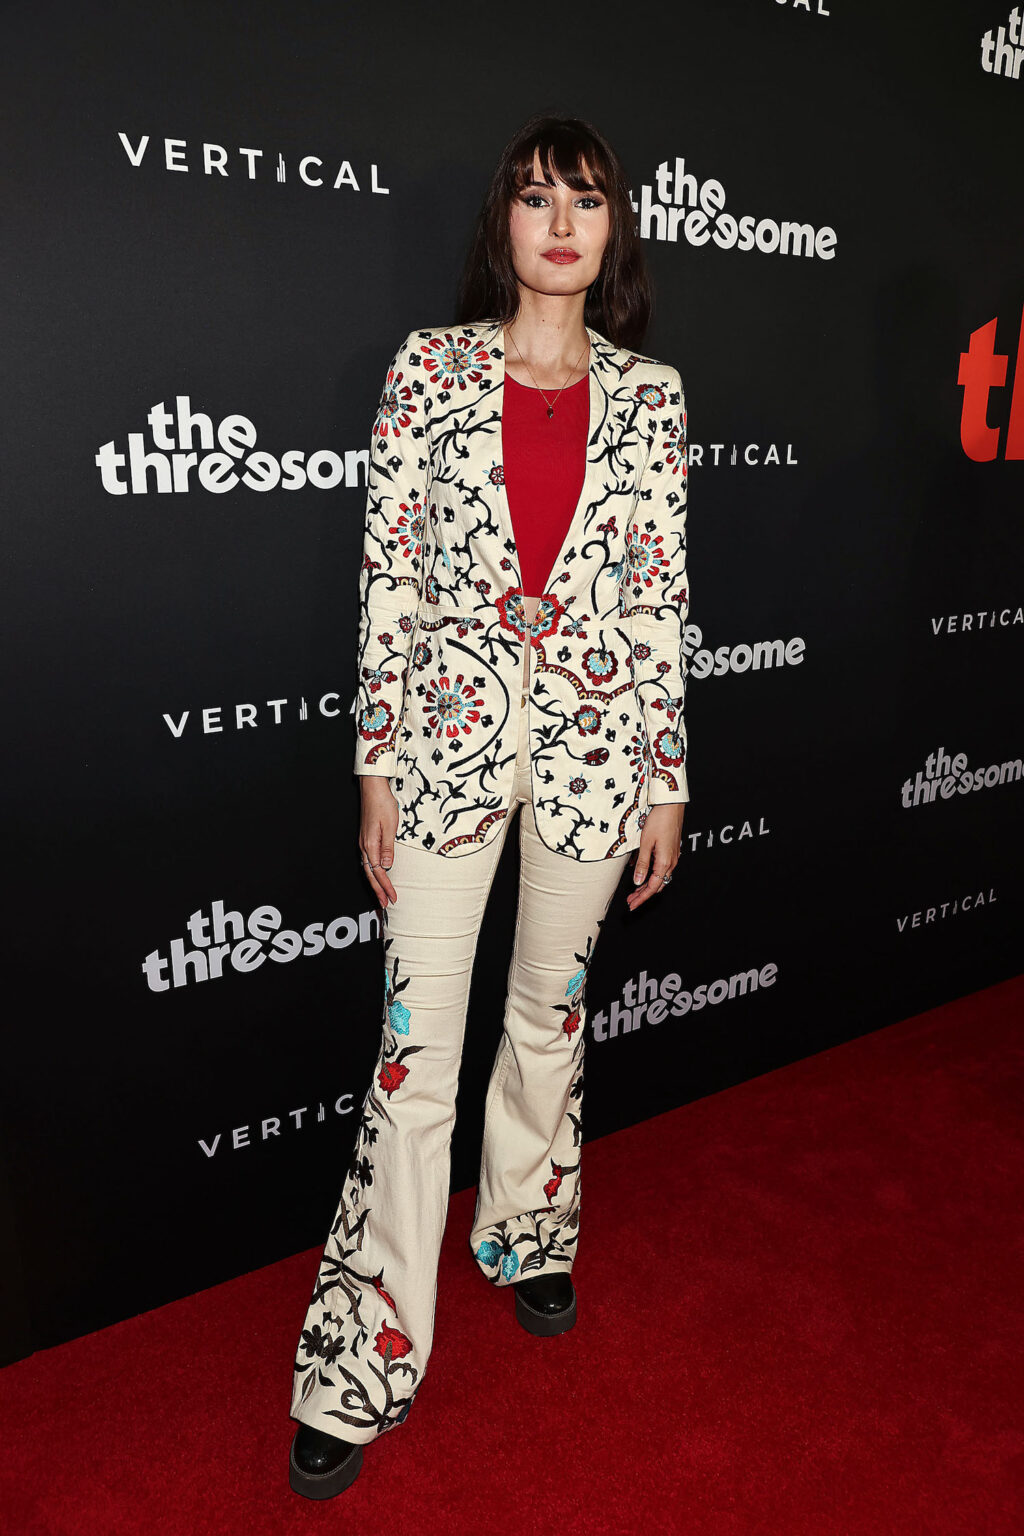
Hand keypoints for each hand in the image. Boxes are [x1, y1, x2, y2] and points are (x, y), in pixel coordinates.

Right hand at [358, 777, 398, 908]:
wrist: (373, 788)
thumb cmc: (383, 804)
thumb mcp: (390, 826)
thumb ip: (388, 848)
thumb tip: (386, 867)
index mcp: (370, 845)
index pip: (378, 872)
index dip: (385, 887)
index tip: (392, 898)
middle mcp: (364, 846)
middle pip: (370, 874)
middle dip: (378, 891)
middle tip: (385, 905)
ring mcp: (364, 843)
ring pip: (368, 869)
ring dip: (376, 884)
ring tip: (382, 895)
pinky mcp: (367, 839)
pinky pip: (369, 861)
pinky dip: (374, 873)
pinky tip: (379, 876)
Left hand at [626, 804, 684, 911]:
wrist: (671, 806)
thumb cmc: (659, 820)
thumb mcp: (646, 843)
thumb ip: (642, 863)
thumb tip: (637, 881)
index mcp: (665, 862)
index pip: (652, 887)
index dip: (641, 898)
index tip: (632, 905)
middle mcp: (671, 862)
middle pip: (657, 885)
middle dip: (643, 894)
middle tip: (631, 900)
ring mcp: (673, 856)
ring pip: (660, 878)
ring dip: (648, 885)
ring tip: (635, 890)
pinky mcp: (671, 850)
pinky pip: (662, 868)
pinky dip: (652, 875)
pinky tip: (641, 872)